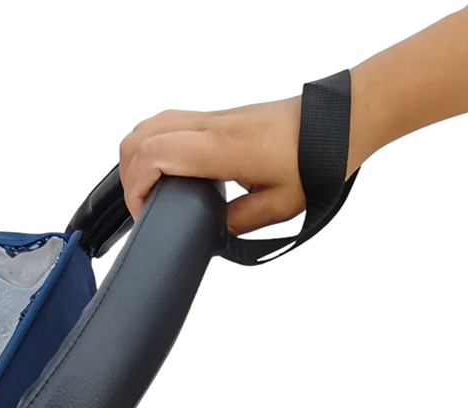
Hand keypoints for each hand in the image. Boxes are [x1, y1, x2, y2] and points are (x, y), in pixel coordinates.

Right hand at [119, 97, 307, 235]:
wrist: (339, 122)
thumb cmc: (315, 159)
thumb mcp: (278, 207)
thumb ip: (237, 223)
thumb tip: (212, 230)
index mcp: (222, 148)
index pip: (154, 155)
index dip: (136, 188)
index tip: (145, 214)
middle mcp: (210, 126)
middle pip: (140, 136)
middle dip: (128, 175)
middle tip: (141, 205)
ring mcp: (211, 116)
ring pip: (149, 123)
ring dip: (137, 155)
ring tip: (147, 189)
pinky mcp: (216, 116)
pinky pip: (167, 121)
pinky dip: (152, 144)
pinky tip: (165, 168)